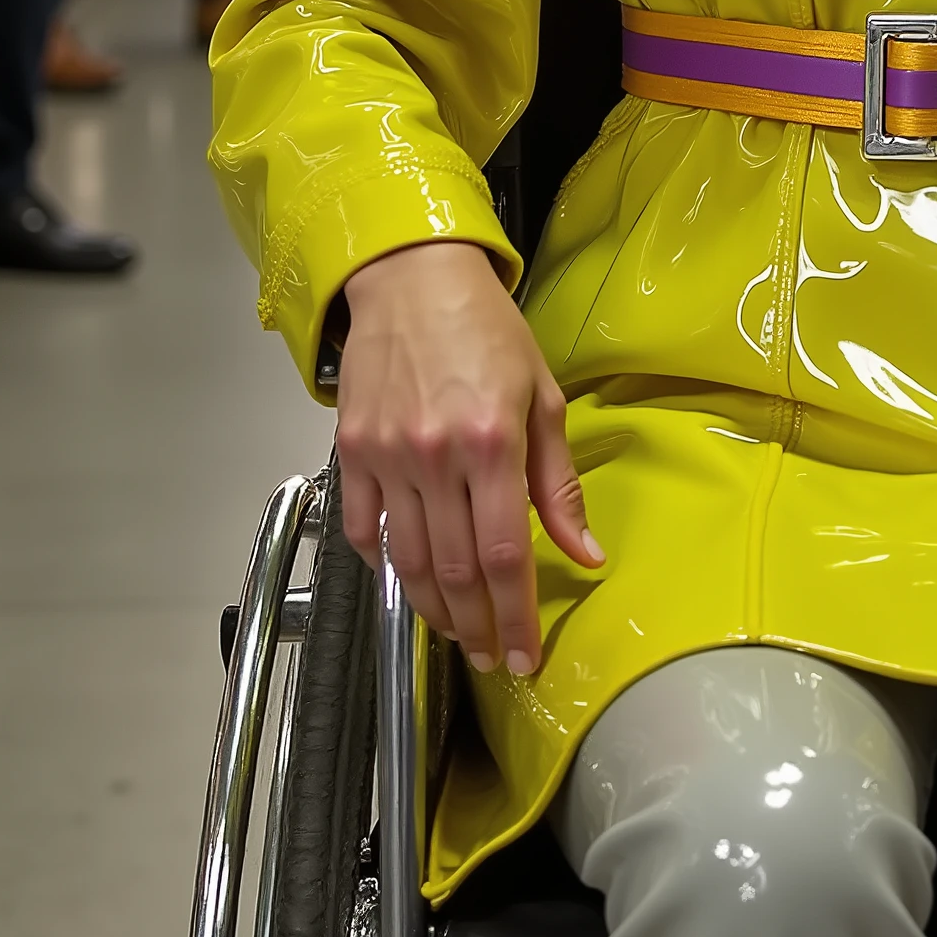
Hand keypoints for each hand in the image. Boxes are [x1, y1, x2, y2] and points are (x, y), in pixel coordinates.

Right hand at [339, 240, 601, 670]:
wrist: (411, 278)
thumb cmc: (486, 330)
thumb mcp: (543, 396)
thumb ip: (559, 483)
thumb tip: (585, 553)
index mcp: (493, 441)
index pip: (505, 555)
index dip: (516, 616)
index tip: (525, 656)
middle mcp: (436, 456)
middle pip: (456, 571)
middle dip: (479, 627)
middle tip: (494, 657)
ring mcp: (387, 457)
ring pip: (409, 562)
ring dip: (435, 609)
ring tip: (459, 633)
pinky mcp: (352, 453)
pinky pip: (363, 530)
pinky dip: (385, 566)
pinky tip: (409, 584)